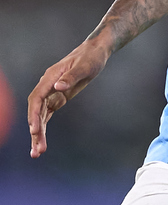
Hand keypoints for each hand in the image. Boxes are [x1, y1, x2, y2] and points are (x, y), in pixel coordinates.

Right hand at [27, 40, 109, 157]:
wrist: (95, 52)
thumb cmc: (91, 57)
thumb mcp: (85, 66)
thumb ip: (71, 76)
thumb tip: (58, 87)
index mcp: (51, 77)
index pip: (37, 98)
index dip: (34, 114)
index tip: (35, 130)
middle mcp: (48, 86)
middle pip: (36, 110)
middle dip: (35, 130)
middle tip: (37, 150)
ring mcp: (52, 92)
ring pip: (40, 115)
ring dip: (38, 133)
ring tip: (38, 152)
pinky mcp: (58, 97)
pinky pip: (47, 115)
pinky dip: (44, 127)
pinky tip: (41, 141)